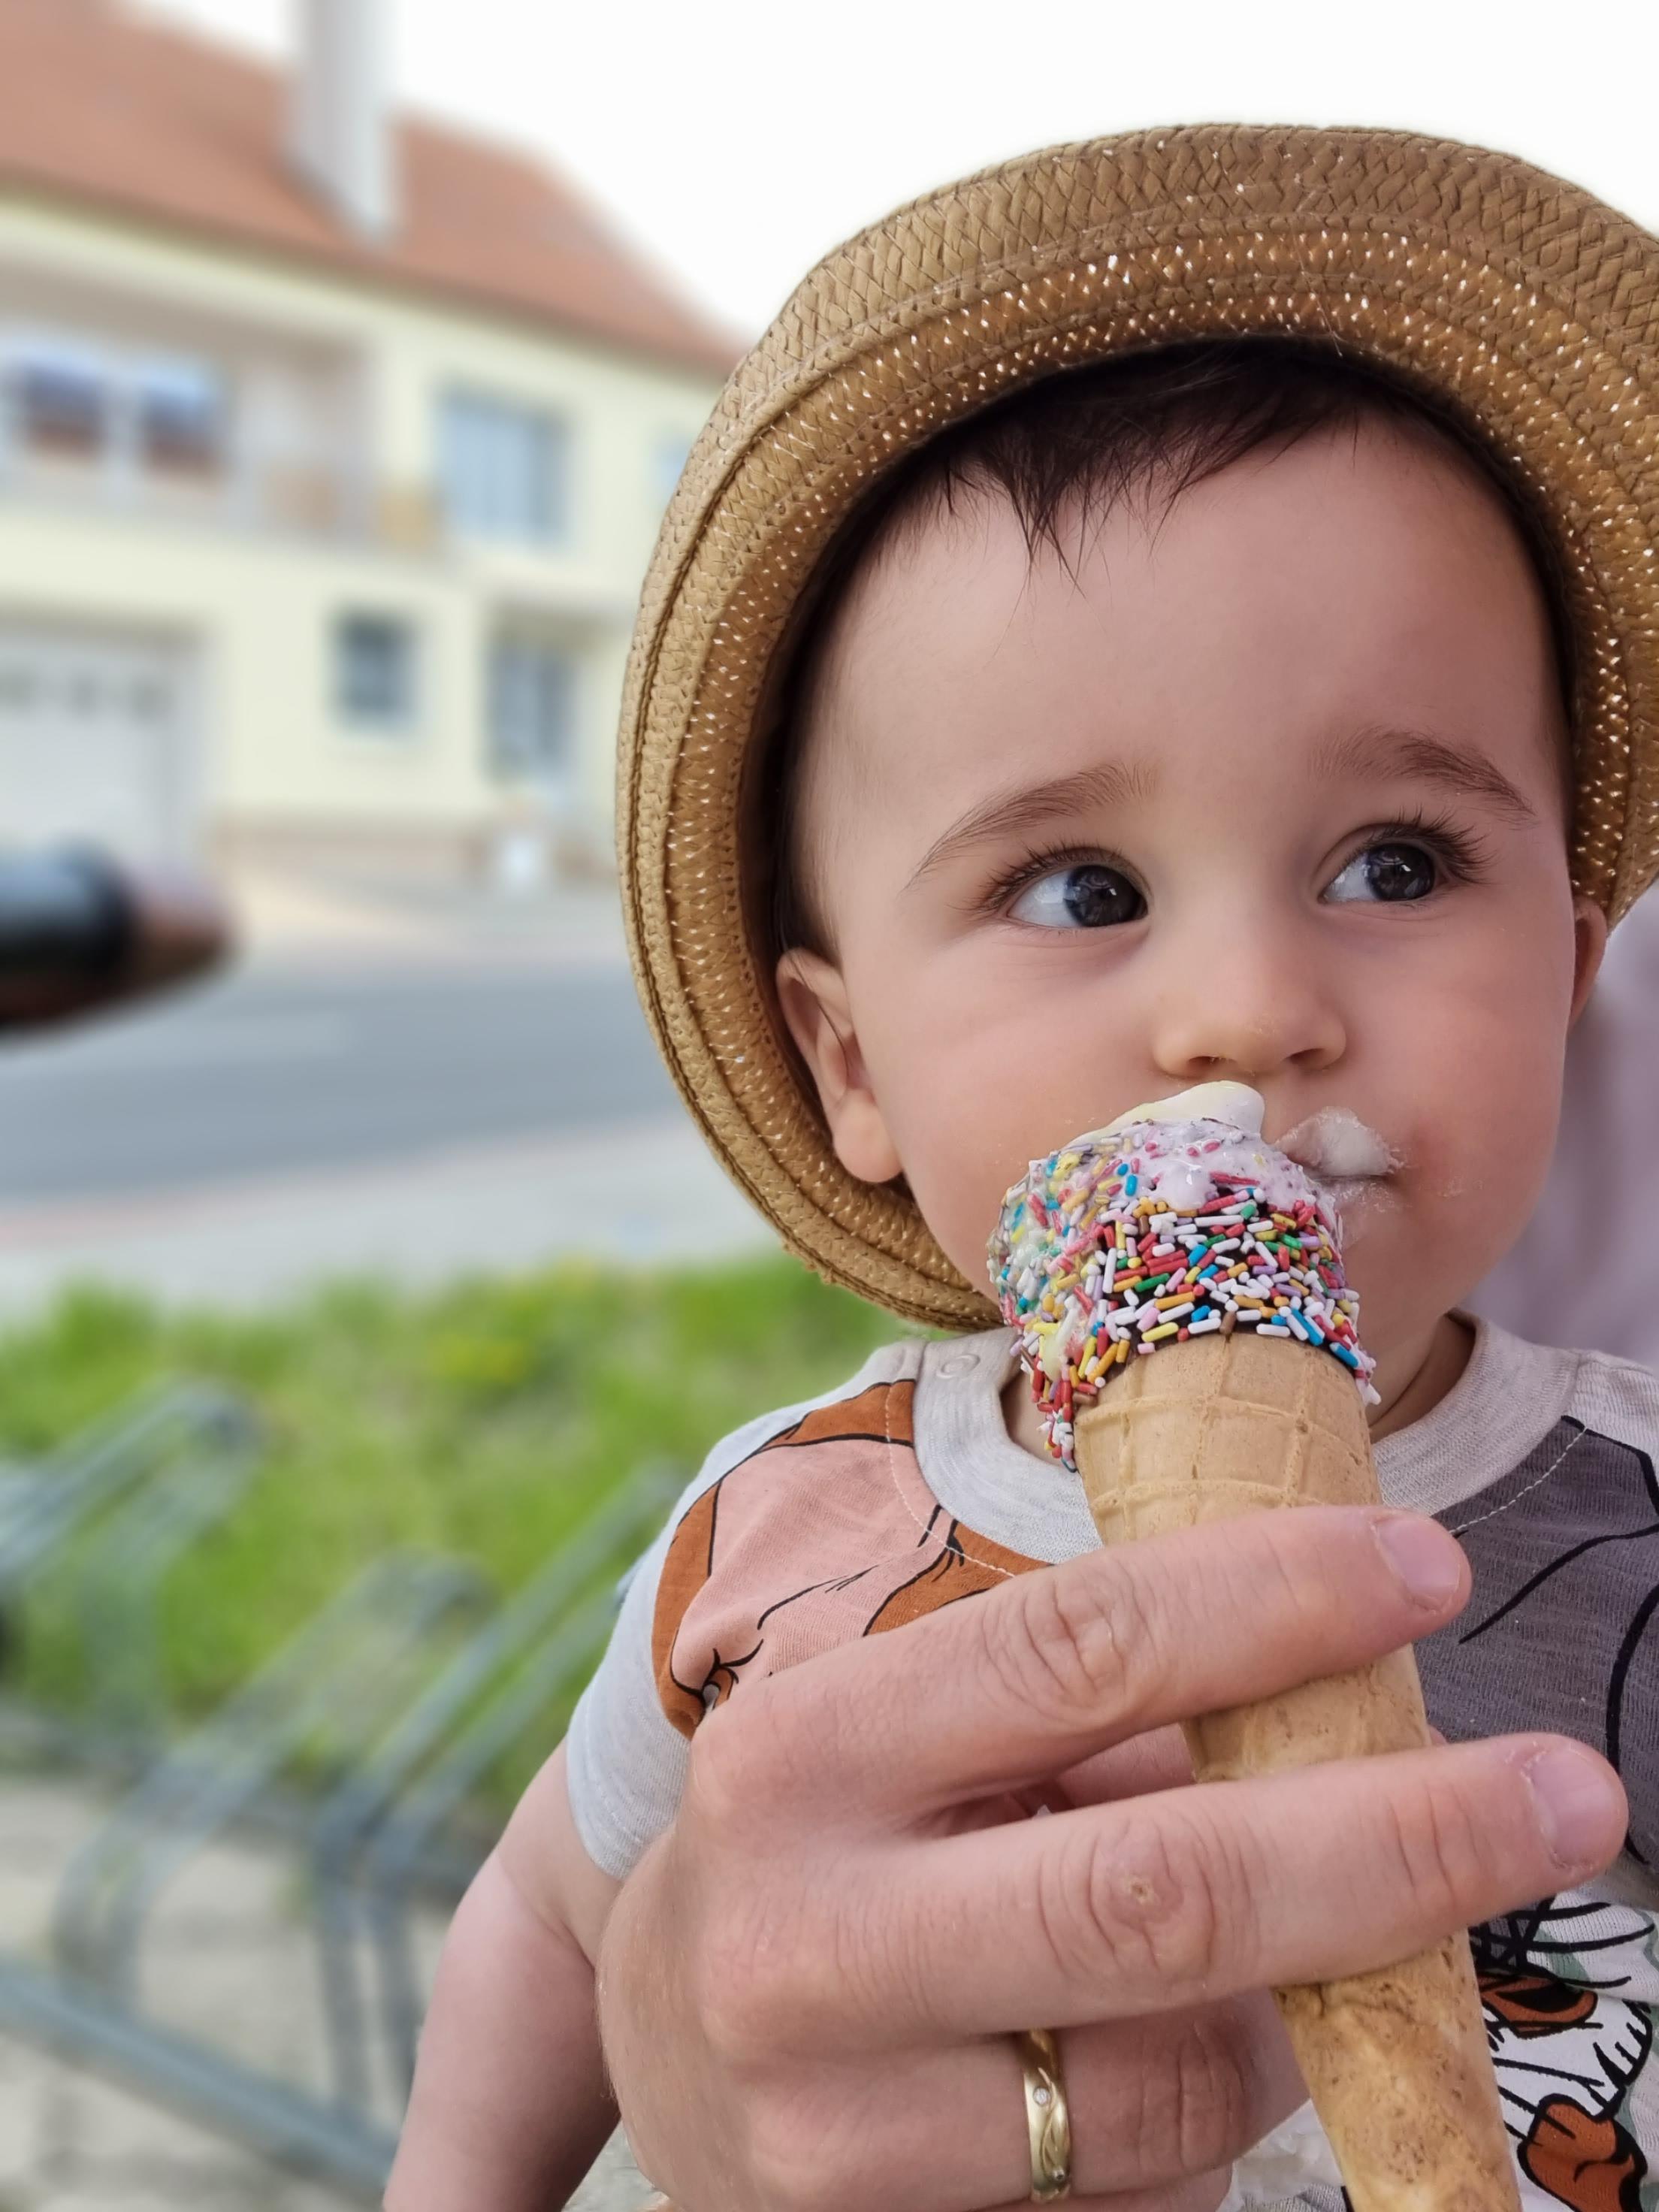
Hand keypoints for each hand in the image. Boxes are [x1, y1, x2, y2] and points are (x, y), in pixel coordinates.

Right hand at [596, 1505, 1625, 2211]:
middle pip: (1161, 1890)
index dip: (1270, 1602)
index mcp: (805, 1747)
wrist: (661, 2030)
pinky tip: (1220, 2047)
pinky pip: (1145, 2188)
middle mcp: (803, 1937)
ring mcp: (842, 2126)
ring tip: (1344, 1928)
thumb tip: (1351, 1690)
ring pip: (1180, 2076)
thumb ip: (1096, 1719)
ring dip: (1315, 1997)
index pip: (1072, 1649)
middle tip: (1574, 1792)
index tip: (1434, 1566)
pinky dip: (1233, 2109)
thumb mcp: (916, 1734)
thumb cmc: (837, 1832)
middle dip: (1398, 1839)